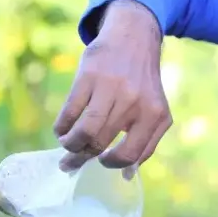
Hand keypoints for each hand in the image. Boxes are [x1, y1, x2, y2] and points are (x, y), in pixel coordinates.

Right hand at [53, 0, 172, 171]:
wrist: (133, 39)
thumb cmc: (142, 84)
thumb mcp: (155, 111)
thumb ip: (146, 143)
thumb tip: (126, 177)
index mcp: (155, 115)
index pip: (130, 155)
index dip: (112, 164)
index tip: (101, 160)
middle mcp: (135, 102)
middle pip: (101, 143)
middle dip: (82, 157)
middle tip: (71, 161)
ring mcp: (111, 88)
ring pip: (85, 130)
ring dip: (70, 144)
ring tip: (67, 145)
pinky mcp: (89, 76)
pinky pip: (70, 111)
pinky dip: (62, 126)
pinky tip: (62, 129)